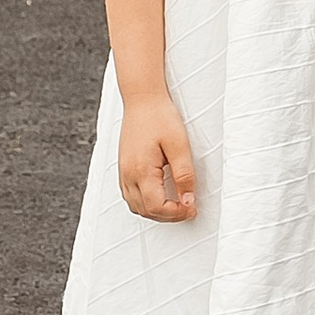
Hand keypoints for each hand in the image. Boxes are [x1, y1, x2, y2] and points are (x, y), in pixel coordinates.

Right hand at [117, 90, 197, 218]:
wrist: (142, 99)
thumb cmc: (161, 117)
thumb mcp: (179, 145)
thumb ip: (184, 175)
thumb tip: (188, 201)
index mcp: (141, 171)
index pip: (156, 207)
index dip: (176, 213)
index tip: (192, 208)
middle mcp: (128, 175)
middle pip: (145, 211)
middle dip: (167, 216)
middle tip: (187, 208)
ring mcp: (123, 172)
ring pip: (136, 206)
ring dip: (155, 211)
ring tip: (176, 204)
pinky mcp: (123, 168)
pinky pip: (130, 195)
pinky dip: (145, 202)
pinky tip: (159, 195)